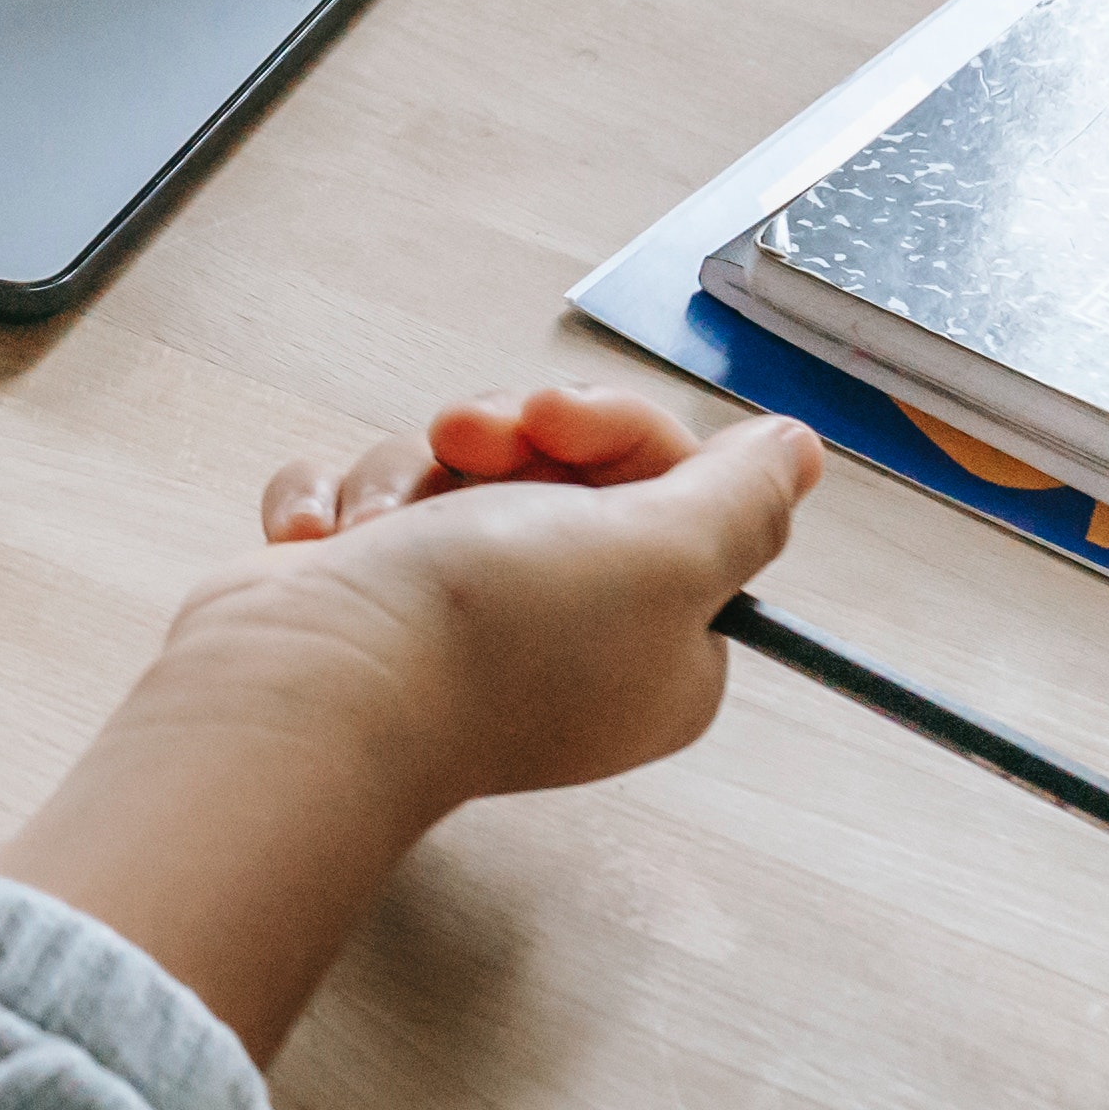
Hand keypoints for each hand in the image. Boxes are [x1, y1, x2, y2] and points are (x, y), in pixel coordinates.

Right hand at [198, 383, 821, 813]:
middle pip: (559, 469)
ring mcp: (460, 619)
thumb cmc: (488, 635)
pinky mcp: (367, 600)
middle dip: (501, 437)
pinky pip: (361, 505)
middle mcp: (569, 635)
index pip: (671, 490)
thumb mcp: (663, 553)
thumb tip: (796, 453)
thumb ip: (742, 498)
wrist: (312, 685)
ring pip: (450, 475)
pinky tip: (322, 543)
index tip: (558, 424)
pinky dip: (334, 508)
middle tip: (468, 446)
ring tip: (383, 523)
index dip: (613, 433)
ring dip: (408, 473)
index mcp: (660, 643)